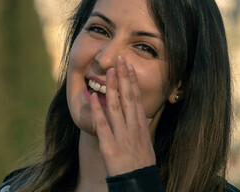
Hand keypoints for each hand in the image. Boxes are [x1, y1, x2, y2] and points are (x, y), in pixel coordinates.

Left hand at [90, 55, 155, 175]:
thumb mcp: (147, 143)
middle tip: (120, 60)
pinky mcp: (109, 145)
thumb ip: (145, 127)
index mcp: (141, 126)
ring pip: (116, 107)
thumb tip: (147, 114)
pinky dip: (97, 111)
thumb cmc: (141, 163)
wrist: (137, 183)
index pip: (137, 98)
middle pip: (128, 98)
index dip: (132, 81)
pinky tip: (93, 98)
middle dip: (124, 78)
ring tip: (109, 72)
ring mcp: (121, 136)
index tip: (129, 67)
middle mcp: (133, 127)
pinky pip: (102, 125)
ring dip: (112, 88)